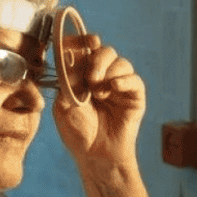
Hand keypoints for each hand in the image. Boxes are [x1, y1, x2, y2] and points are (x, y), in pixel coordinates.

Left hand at [52, 34, 146, 171]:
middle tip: (91, 77)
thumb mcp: (63, 104)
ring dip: (108, 72)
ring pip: (120, 62)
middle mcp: (102, 76)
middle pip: (104, 51)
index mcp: (82, 76)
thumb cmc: (77, 132)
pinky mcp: (134, 96)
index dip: (82, 41)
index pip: (84, 49)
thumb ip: (66, 80)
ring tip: (99, 92)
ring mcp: (119, 85)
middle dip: (97, 59)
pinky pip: (134, 79)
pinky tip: (113, 88)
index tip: (82, 43)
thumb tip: (72, 56)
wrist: (95, 155)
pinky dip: (124, 80)